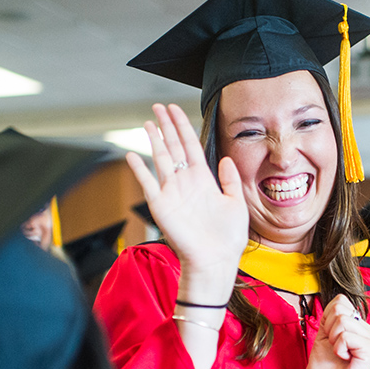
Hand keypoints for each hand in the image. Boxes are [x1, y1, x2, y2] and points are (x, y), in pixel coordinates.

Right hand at [126, 104, 249, 301]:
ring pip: (161, 158)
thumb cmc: (227, 238)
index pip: (190, 145)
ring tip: (148, 122)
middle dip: (166, 125)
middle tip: (158, 107)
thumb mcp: (236, 203)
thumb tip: (225, 159)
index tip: (176, 109)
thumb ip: (230, 180)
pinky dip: (139, 169)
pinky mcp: (160, 206)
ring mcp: (172, 193)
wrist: (215, 261)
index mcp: (203, 180)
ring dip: (154, 140)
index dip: (183, 126)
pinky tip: (132, 154)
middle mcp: (185, 183)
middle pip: (173, 146)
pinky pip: (147, 183)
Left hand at [306, 295, 369, 368]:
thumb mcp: (324, 334)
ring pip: (342, 320)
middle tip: (334, 349)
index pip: (341, 301)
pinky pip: (346, 335)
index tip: (330, 339)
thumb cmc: (324, 368)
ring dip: (333, 339)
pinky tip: (344, 359)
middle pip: (340, 309)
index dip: (327, 319)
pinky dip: (338, 347)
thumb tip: (339, 300)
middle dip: (329, 330)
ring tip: (339, 354)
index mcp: (360, 327)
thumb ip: (332, 316)